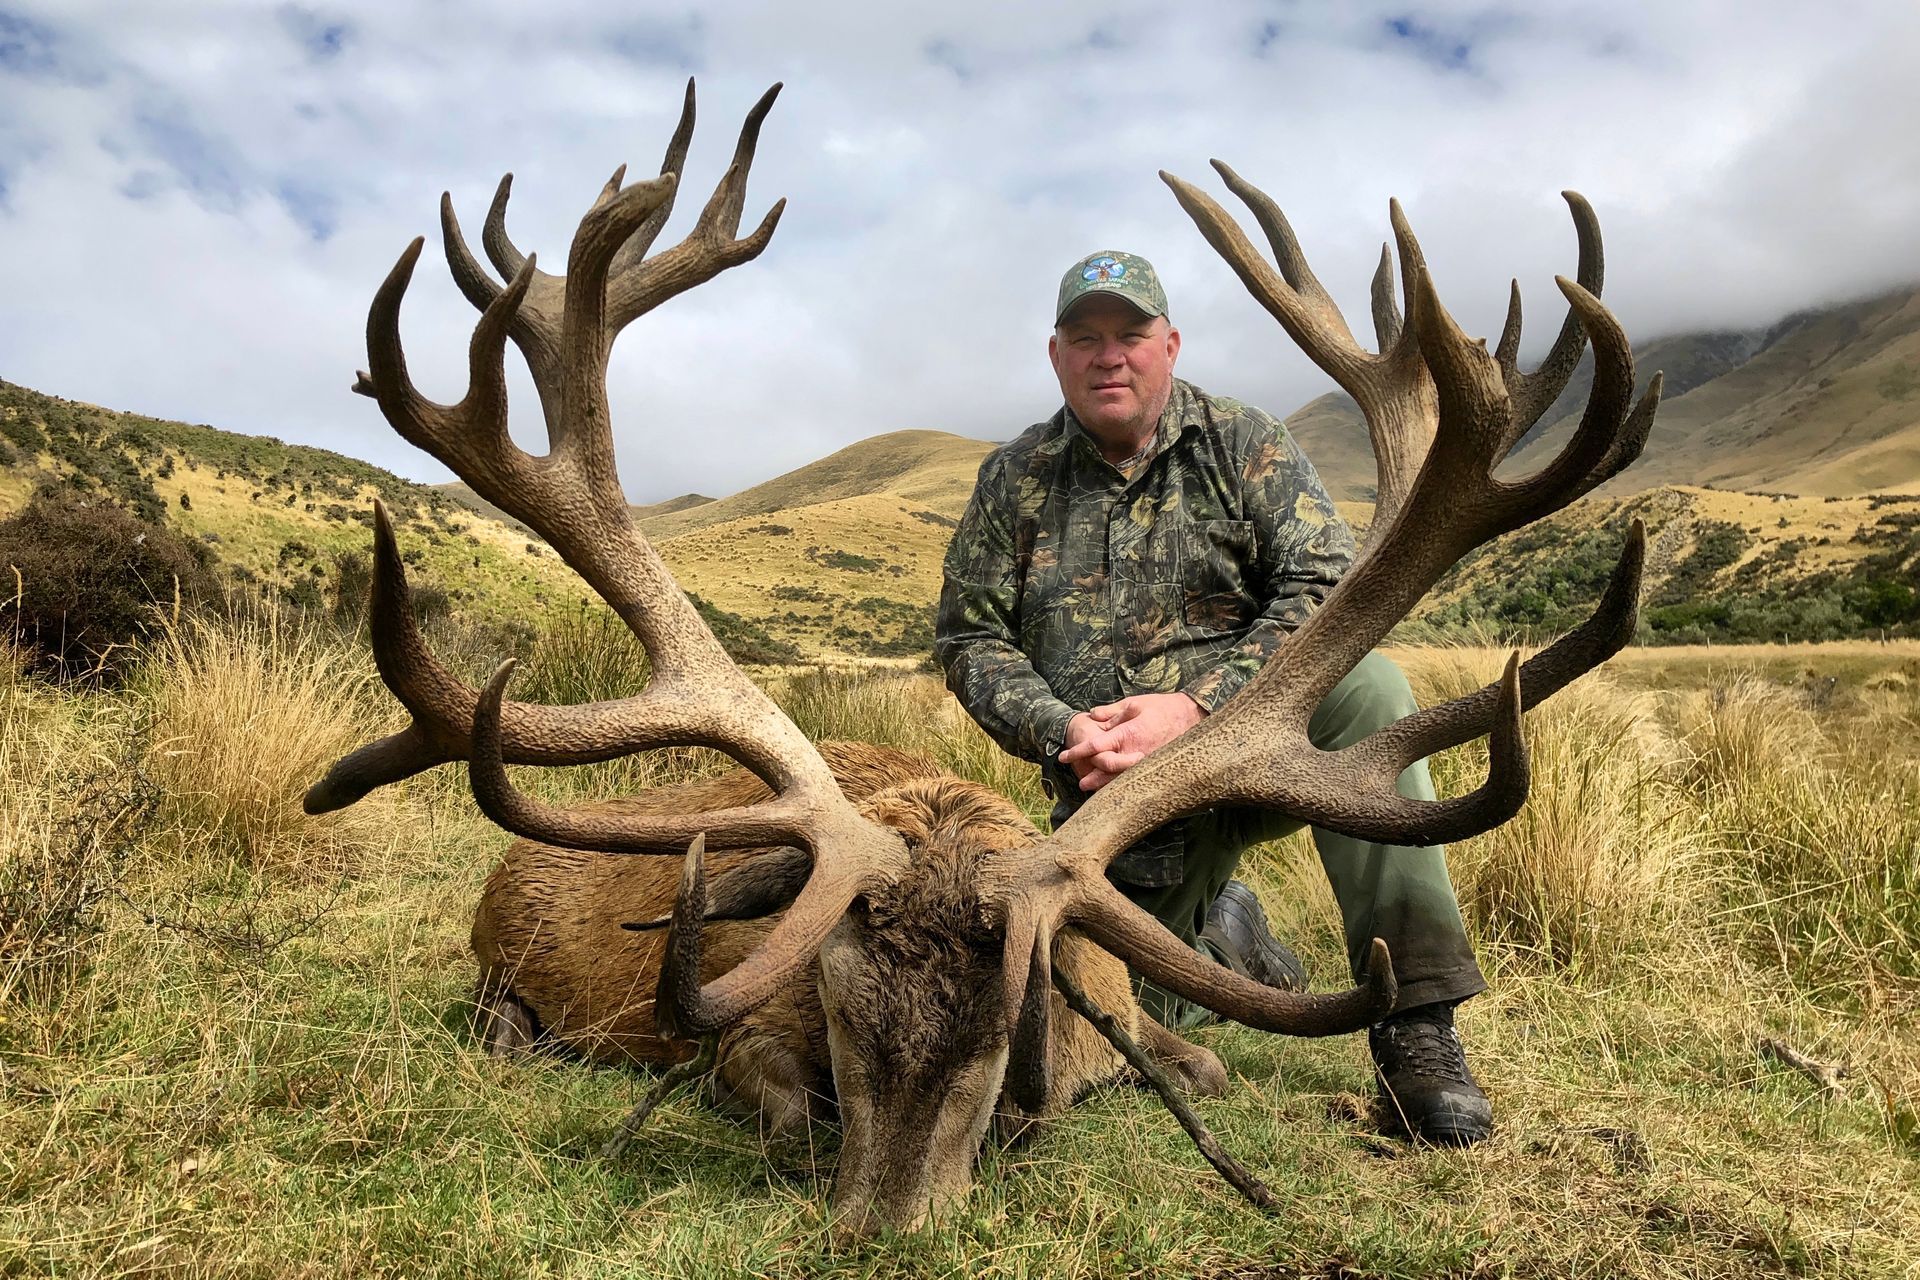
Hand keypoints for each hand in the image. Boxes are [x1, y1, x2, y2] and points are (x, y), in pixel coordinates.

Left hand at [1059, 692, 1204, 791]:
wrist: (1192, 716)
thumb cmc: (1162, 707)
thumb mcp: (1134, 703)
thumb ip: (1110, 712)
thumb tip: (1092, 715)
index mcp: (1129, 733)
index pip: (1096, 746)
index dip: (1078, 752)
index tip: (1063, 757)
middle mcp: (1136, 752)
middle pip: (1107, 768)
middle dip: (1091, 774)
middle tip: (1078, 778)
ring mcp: (1147, 763)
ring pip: (1120, 779)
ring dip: (1103, 784)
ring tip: (1090, 788)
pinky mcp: (1156, 769)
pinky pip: (1135, 780)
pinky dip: (1121, 784)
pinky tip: (1113, 788)